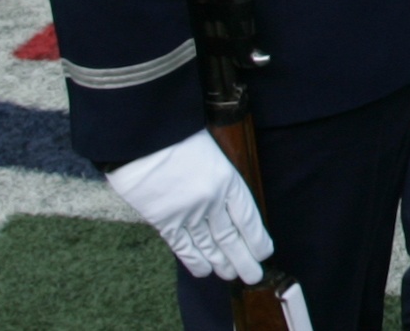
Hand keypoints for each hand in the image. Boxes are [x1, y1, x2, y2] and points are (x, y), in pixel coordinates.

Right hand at [105, 129, 274, 282]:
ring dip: (221, 263)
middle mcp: (211, 201)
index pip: (248, 217)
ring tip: (231, 275)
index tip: (265, 251)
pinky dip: (194, 260)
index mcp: (229, 180)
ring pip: (209, 246)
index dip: (257, 238)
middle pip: (231, 237)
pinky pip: (182, 246)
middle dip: (243, 259)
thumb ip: (221, 176)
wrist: (145, 136)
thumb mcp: (214, 150)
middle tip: (253, 275)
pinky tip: (204, 271)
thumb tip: (228, 201)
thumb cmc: (180, 135)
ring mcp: (187, 213)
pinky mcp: (164, 220)